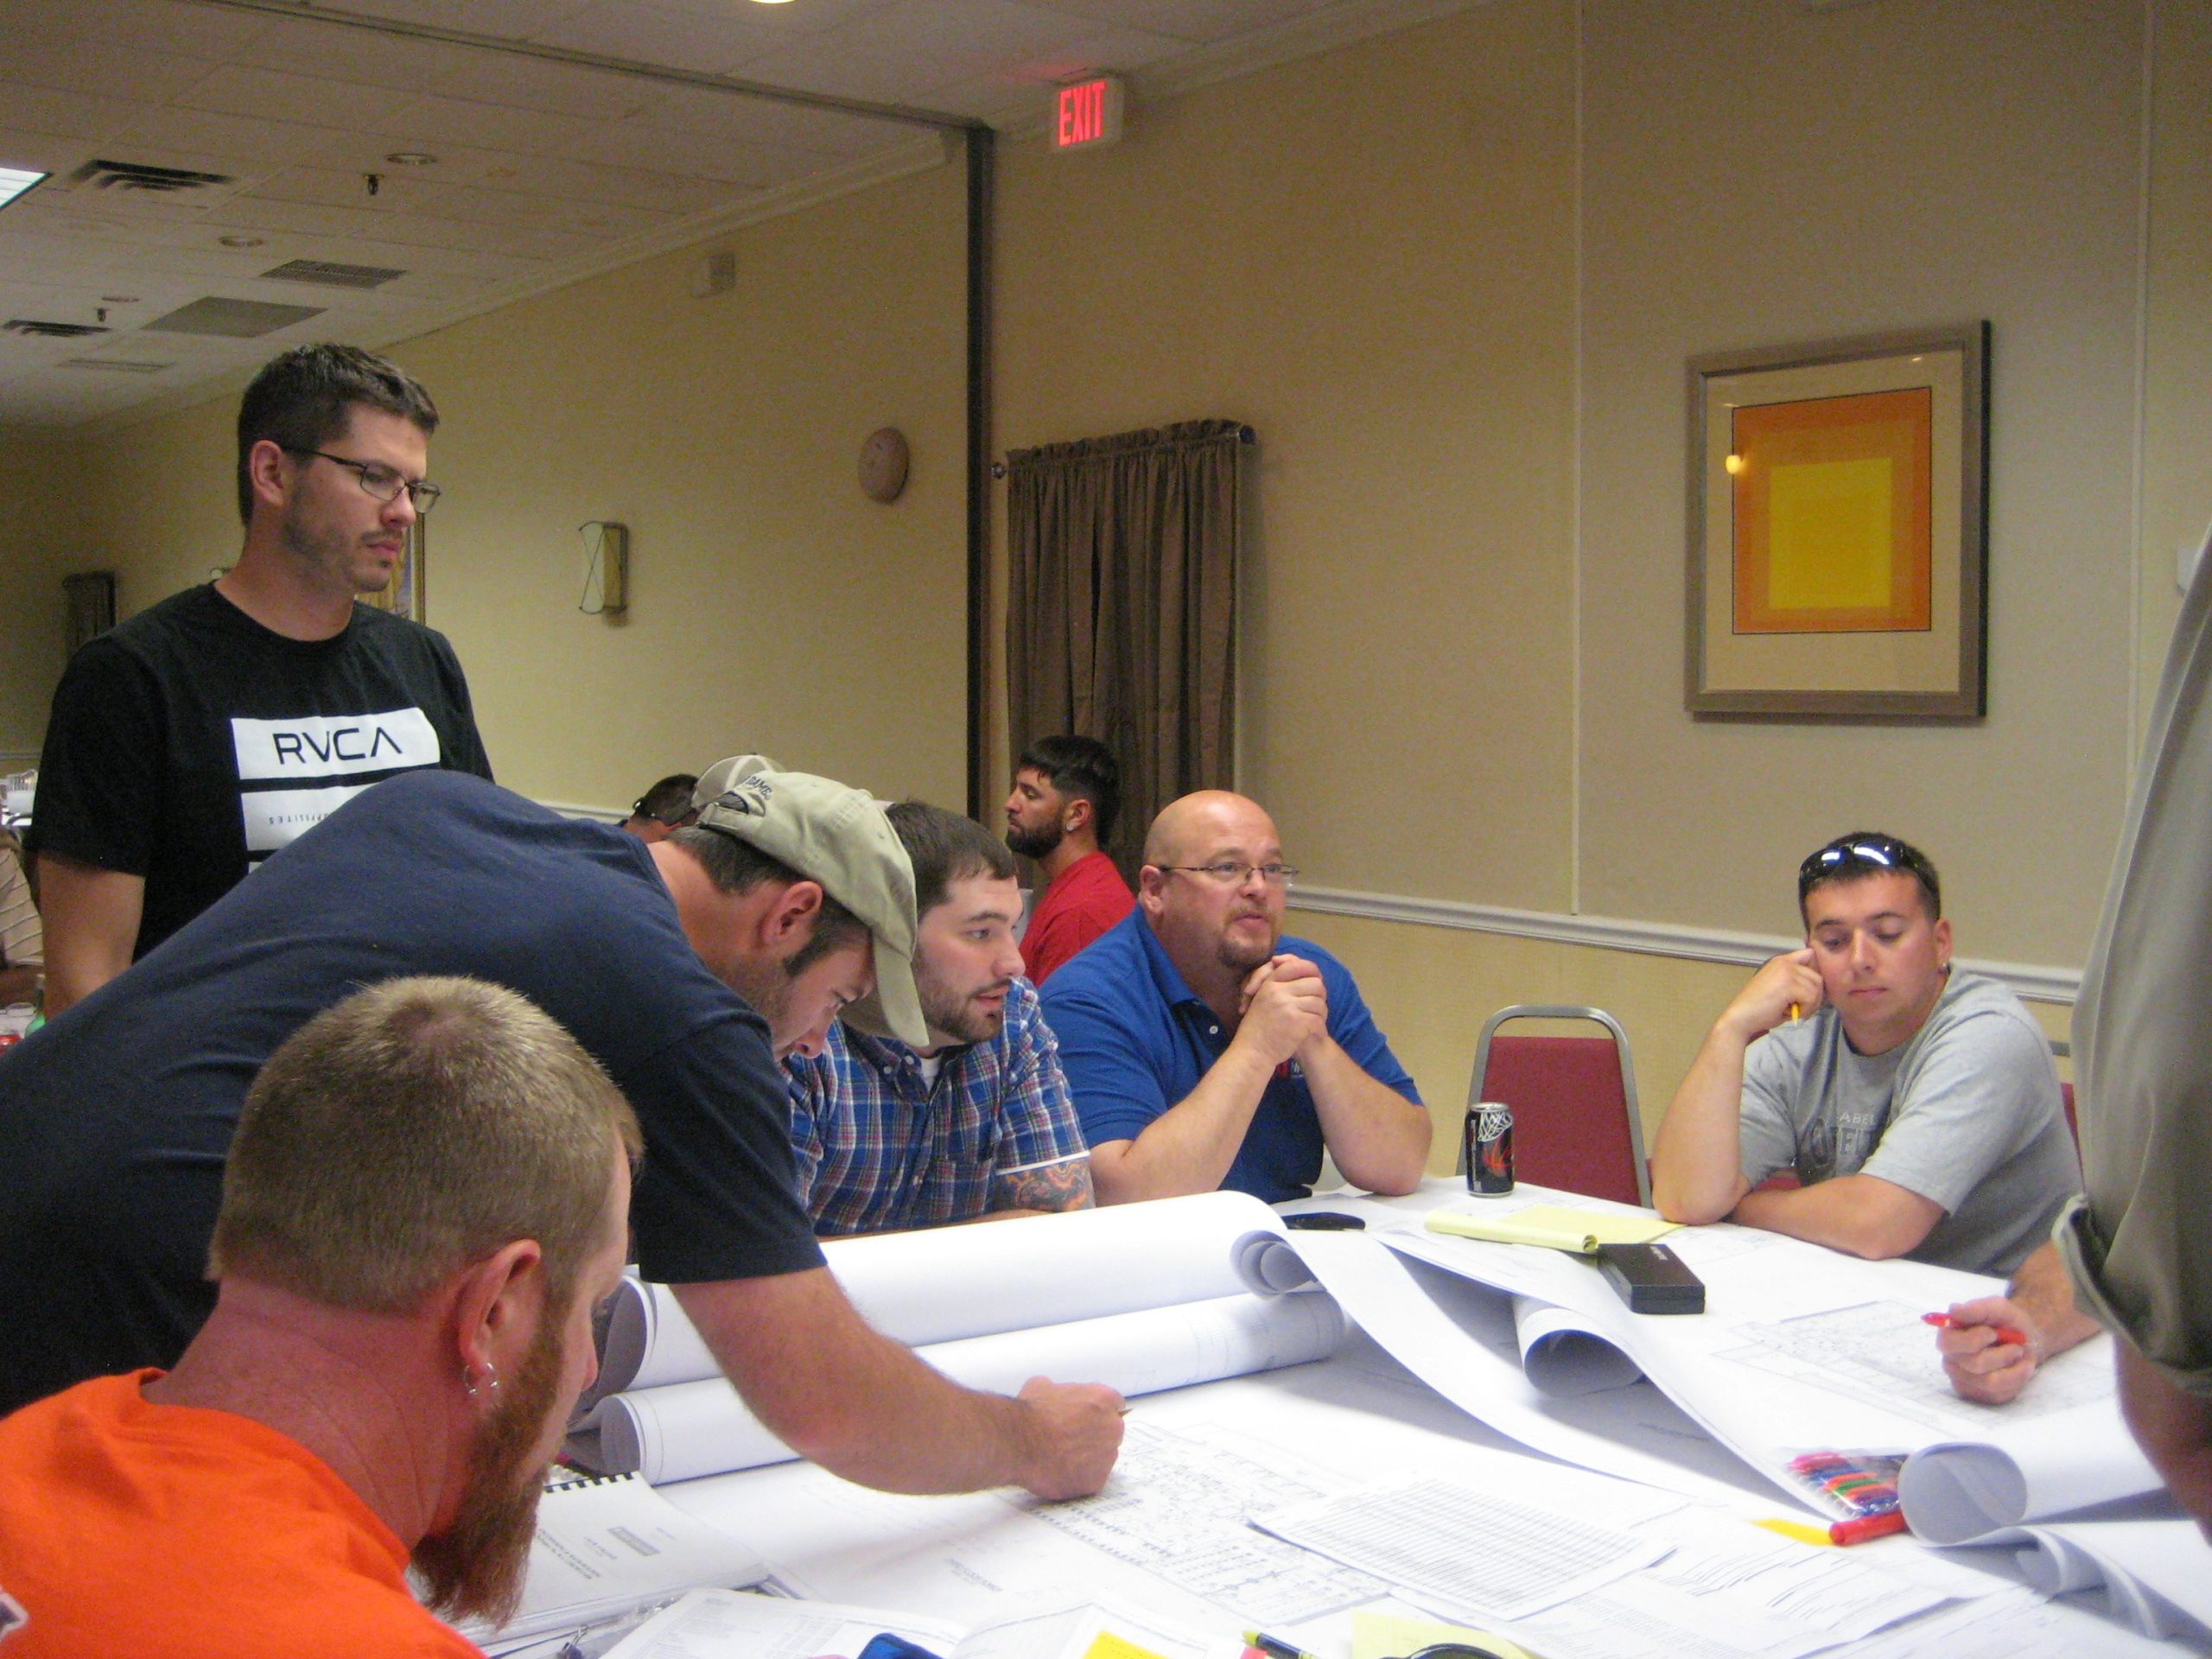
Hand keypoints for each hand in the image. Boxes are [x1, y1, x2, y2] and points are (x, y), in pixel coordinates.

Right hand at [1012, 1376, 1124, 1498]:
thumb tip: (1054, 1395)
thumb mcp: (1042, 1386)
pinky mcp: (1096, 1481)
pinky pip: (1093, 1478)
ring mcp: (1107, 1456)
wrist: (1019, 1443)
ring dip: (1089, 1456)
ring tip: (1062, 1457)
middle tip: (1070, 1438)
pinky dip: (1080, 1476)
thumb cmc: (1031, 1413)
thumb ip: (1060, 1390)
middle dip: (1095, 1434)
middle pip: (1111, 1431)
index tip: (1084, 1418)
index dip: (1096, 1412)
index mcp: (1104, 1399)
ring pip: (1104, 1456)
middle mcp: (1112, 1427)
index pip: (1114, 1404)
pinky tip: (1061, 1471)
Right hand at [1235, 956, 1326, 1067]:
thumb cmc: (1258, 1027)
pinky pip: (1318, 1019)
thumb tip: (1294, 962)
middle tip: (1315, 1007)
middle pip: (1315, 983)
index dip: (1311, 972)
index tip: (1312, 984)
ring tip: (1315, 1021)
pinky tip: (1315, 1033)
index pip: (1298, 965)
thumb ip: (1277, 982)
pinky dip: (1320, 1028)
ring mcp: (1287, 1006)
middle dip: (1319, 996)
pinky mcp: (1296, 1022)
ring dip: (1321, 1014)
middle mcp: (1278, 991)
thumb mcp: (1261, 998)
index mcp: (1270, 983)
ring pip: (1319, 1002)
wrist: (1252, 1052)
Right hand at [1720, 949, 1822, 1041]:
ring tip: (1794, 1012)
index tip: (1806, 989)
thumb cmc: (1759, 1008)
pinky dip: (1805, 1010)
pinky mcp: (1789, 985)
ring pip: (1817, 989)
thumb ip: (1795, 981)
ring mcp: (1787, 972)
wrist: (1742, 1017)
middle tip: (1801, 1008)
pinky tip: (1791, 1014)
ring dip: (1810, 1005)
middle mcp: (1785, 962)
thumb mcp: (1779, 988)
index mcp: (1781, 961)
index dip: (1814, 972)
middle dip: (1814, 995)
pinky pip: (1811, 998)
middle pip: (1818, 976)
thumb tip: (1817, 987)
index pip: (1810, 955)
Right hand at [1937, 1294, 2037, 1404]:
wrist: (2024, 1341)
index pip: (1949, 1344)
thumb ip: (1977, 1308)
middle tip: (2015, 1345)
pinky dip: (2018, 1378)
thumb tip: (1953, 1311)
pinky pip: (2001, 1393)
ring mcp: (1964, 1381)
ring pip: (1990, 1381)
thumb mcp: (1996, 1307)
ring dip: (2013, 1366)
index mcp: (1948, 1337)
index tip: (1993, 1332)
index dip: (1975, 1339)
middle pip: (1974, 1364)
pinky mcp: (1981, 1395)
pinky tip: (2020, 1367)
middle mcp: (1951, 1361)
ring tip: (2019, 1355)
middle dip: (2002, 1354)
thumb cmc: (2005, 1322)